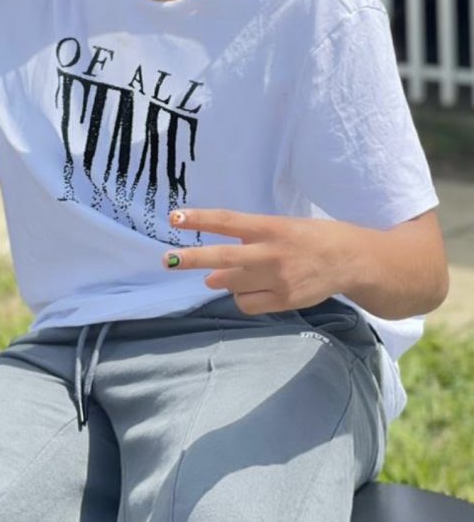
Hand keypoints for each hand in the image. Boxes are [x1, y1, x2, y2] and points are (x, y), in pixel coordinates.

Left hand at [162, 208, 358, 314]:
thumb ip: (250, 240)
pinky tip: (250, 289)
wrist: (352, 260)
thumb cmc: (311, 238)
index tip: (174, 217)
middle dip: (193, 258)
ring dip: (221, 280)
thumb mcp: (282, 226)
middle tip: (168, 260)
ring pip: (231, 284)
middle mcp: (272, 252)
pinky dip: (240, 297)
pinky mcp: (285, 301)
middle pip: (223, 256)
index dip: (200, 219)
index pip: (228, 221)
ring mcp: (279, 279)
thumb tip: (213, 268)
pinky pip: (246, 304)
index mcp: (271, 227)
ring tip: (226, 273)